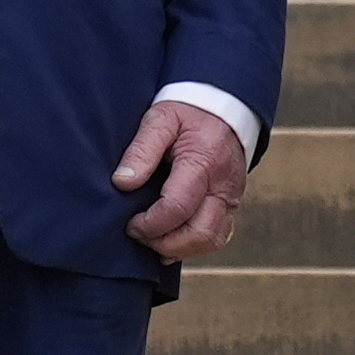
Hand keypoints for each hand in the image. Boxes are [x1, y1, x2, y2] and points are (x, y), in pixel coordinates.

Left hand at [115, 99, 251, 266]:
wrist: (223, 106)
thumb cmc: (188, 112)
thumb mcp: (160, 118)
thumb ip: (141, 150)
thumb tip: (122, 183)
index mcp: (205, 162)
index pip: (178, 208)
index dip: (151, 224)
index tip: (130, 223)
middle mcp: (224, 185)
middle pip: (200, 233)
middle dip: (165, 243)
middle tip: (139, 234)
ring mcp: (232, 198)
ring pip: (212, 240)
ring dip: (180, 248)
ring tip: (152, 239)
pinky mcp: (231, 205)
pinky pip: (218, 236)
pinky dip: (193, 246)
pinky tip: (170, 242)